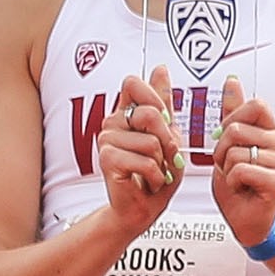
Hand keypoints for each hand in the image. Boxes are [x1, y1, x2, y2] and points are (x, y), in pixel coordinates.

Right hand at [96, 65, 184, 233]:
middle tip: (165, 158)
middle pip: (150, 113)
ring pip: (151, 143)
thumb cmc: (156, 173)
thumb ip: (163, 105)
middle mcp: (112, 122)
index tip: (164, 122)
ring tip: (154, 173)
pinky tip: (148, 183)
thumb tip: (160, 68)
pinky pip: (146, 162)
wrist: (142, 207)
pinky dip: (156, 177)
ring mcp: (106, 140)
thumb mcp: (167, 136)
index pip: (134, 84)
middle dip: (167, 140)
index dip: (154, 99)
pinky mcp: (107, 160)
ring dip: (162, 164)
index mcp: (125, 112)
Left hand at [210, 75, 274, 247]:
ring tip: (236, 178)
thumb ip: (232, 114)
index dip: (232, 120)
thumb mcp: (229, 144)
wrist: (244, 219)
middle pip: (238, 129)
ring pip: (236, 152)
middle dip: (221, 150)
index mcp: (271, 131)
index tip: (226, 139)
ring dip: (226, 168)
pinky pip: (241, 170)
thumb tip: (233, 81)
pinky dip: (232, 181)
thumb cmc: (238, 184)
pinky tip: (242, 188)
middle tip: (228, 166)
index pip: (256, 105)